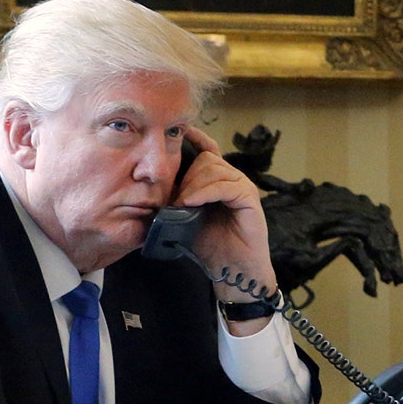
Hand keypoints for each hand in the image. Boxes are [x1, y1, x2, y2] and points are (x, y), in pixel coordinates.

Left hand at [174, 127, 279, 332]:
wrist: (232, 270)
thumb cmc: (209, 246)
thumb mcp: (184, 217)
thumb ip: (175, 198)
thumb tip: (152, 183)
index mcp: (217, 181)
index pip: (208, 150)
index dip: (194, 139)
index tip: (175, 134)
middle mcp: (233, 180)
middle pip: (207, 159)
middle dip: (187, 174)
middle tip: (174, 197)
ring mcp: (243, 189)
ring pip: (215, 169)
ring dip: (193, 184)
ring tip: (182, 204)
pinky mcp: (250, 201)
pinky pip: (227, 186)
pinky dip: (206, 192)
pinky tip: (192, 203)